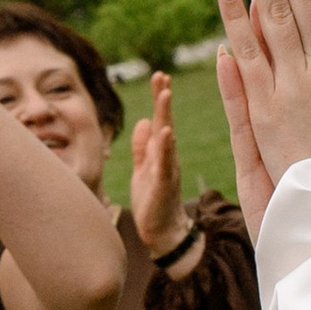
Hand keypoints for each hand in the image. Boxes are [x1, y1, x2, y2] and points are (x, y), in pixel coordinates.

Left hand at [128, 74, 188, 256]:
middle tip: (162, 76)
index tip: (159, 77)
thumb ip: (143, 147)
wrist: (163, 233)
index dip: (159, 99)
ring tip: (165, 94)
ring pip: (168, 138)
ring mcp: (167, 169)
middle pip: (165, 122)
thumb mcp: (143, 169)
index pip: (160, 120)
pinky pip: (166, 163)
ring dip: (166, 115)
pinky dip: (166, 147)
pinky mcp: (165, 184)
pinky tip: (166, 132)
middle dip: (163, 99)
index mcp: (160, 153)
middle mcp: (167, 157)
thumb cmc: (153, 202)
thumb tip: (144, 121)